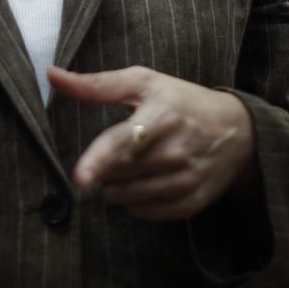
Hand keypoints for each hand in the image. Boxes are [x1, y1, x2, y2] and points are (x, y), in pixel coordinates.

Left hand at [51, 65, 255, 220]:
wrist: (237, 130)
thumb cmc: (181, 100)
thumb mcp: (143, 82)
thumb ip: (95, 84)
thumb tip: (51, 75)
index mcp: (162, 116)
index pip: (124, 142)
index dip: (99, 160)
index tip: (81, 177)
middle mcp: (176, 152)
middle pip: (118, 172)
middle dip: (105, 166)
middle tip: (120, 148)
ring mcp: (186, 180)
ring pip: (127, 197)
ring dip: (115, 186)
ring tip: (129, 165)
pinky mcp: (192, 203)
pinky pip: (145, 212)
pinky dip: (134, 202)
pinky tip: (143, 182)